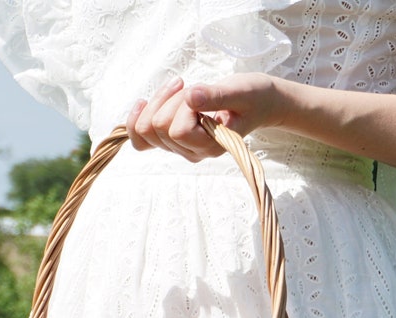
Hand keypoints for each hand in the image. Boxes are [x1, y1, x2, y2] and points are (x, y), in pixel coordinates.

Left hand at [125, 73, 283, 160]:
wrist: (258, 103)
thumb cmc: (253, 96)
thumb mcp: (241, 91)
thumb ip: (217, 96)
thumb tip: (192, 96)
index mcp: (211, 146)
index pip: (178, 131)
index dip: (183, 107)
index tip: (200, 93)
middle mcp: (193, 152)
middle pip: (157, 128)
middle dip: (169, 101)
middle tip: (189, 87)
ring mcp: (181, 148)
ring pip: (145, 130)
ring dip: (157, 102)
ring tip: (180, 89)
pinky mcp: (172, 140)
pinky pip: (140, 138)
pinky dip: (137, 118)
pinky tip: (144, 103)